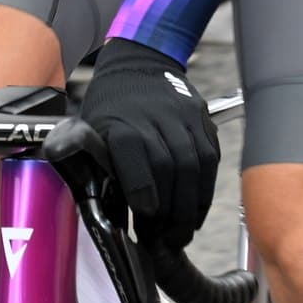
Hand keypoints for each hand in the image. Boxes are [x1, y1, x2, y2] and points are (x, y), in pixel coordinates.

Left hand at [77, 39, 219, 249]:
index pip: (135, 156)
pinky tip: (194, 211)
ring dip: (190, 207)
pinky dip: (204, 191)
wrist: (139, 61)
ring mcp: (183, 116)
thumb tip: (105, 214)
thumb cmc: (110, 106)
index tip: (145, 220)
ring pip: (194, 166)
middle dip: (170, 211)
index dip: (143, 192)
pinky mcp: (202, 120)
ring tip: (182, 233)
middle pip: (170, 167)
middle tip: (166, 240)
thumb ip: (100, 166)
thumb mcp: (92, 130)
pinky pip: (210, 160)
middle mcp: (155, 116)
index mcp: (121, 121)